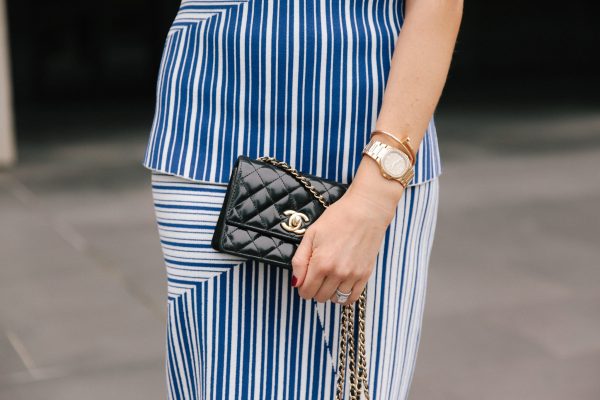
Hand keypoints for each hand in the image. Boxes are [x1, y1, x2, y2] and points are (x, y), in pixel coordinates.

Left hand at [290, 185, 396, 304]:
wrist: (366, 211)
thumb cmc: (337, 219)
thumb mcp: (311, 235)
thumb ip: (300, 261)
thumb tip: (296, 282)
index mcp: (321, 263)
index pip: (306, 291)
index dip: (302, 288)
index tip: (304, 280)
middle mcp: (337, 273)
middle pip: (319, 297)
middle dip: (314, 290)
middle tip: (317, 277)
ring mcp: (352, 275)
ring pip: (335, 299)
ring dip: (329, 292)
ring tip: (330, 279)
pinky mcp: (365, 275)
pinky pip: (352, 298)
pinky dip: (344, 296)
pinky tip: (341, 286)